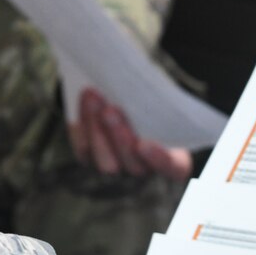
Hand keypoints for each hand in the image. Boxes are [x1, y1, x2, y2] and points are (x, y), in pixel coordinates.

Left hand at [70, 88, 191, 180]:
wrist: (127, 99)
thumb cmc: (156, 102)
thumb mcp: (163, 102)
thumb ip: (160, 102)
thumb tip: (144, 86)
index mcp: (174, 160)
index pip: (171, 168)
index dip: (159, 159)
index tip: (144, 144)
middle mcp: (145, 168)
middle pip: (132, 164)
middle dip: (119, 138)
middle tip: (110, 111)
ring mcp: (117, 167)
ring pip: (105, 160)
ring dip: (97, 128)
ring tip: (93, 97)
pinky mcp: (92, 158)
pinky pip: (84, 150)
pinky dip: (82, 126)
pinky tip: (84, 102)